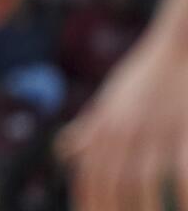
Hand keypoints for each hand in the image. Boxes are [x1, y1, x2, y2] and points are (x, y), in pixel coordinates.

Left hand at [57, 29, 187, 210]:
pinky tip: (184, 208)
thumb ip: (89, 130)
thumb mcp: (110, 102)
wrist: (177, 46)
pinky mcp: (182, 128)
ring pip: (146, 183)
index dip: (90, 204)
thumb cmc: (146, 77)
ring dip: (148, 208)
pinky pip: (182, 172)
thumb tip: (65, 150)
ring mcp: (153, 129)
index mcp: (103, 126)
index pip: (90, 175)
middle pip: (114, 184)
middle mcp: (122, 129)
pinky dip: (184, 196)